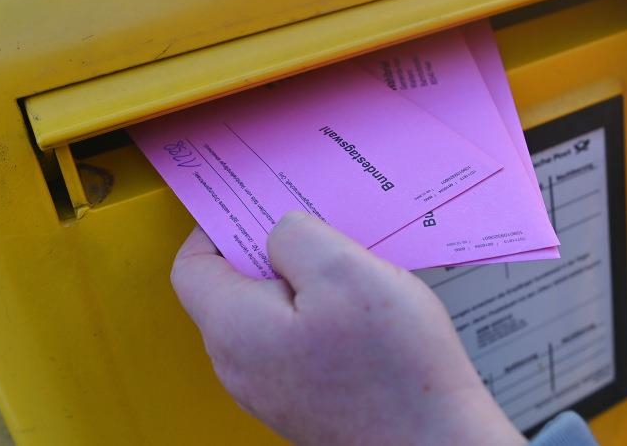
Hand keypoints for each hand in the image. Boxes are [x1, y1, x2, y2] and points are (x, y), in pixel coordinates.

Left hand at [171, 212, 525, 445]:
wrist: (434, 444)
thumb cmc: (394, 371)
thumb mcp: (344, 270)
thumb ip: (296, 235)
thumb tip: (279, 231)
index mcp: (235, 328)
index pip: (192, 265)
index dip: (218, 226)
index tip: (253, 204)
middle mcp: (241, 364)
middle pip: (234, 287)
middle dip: (274, 250)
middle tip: (318, 229)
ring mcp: (271, 386)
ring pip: (270, 313)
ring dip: (304, 283)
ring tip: (351, 270)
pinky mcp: (303, 397)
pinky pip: (295, 340)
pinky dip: (320, 314)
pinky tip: (362, 309)